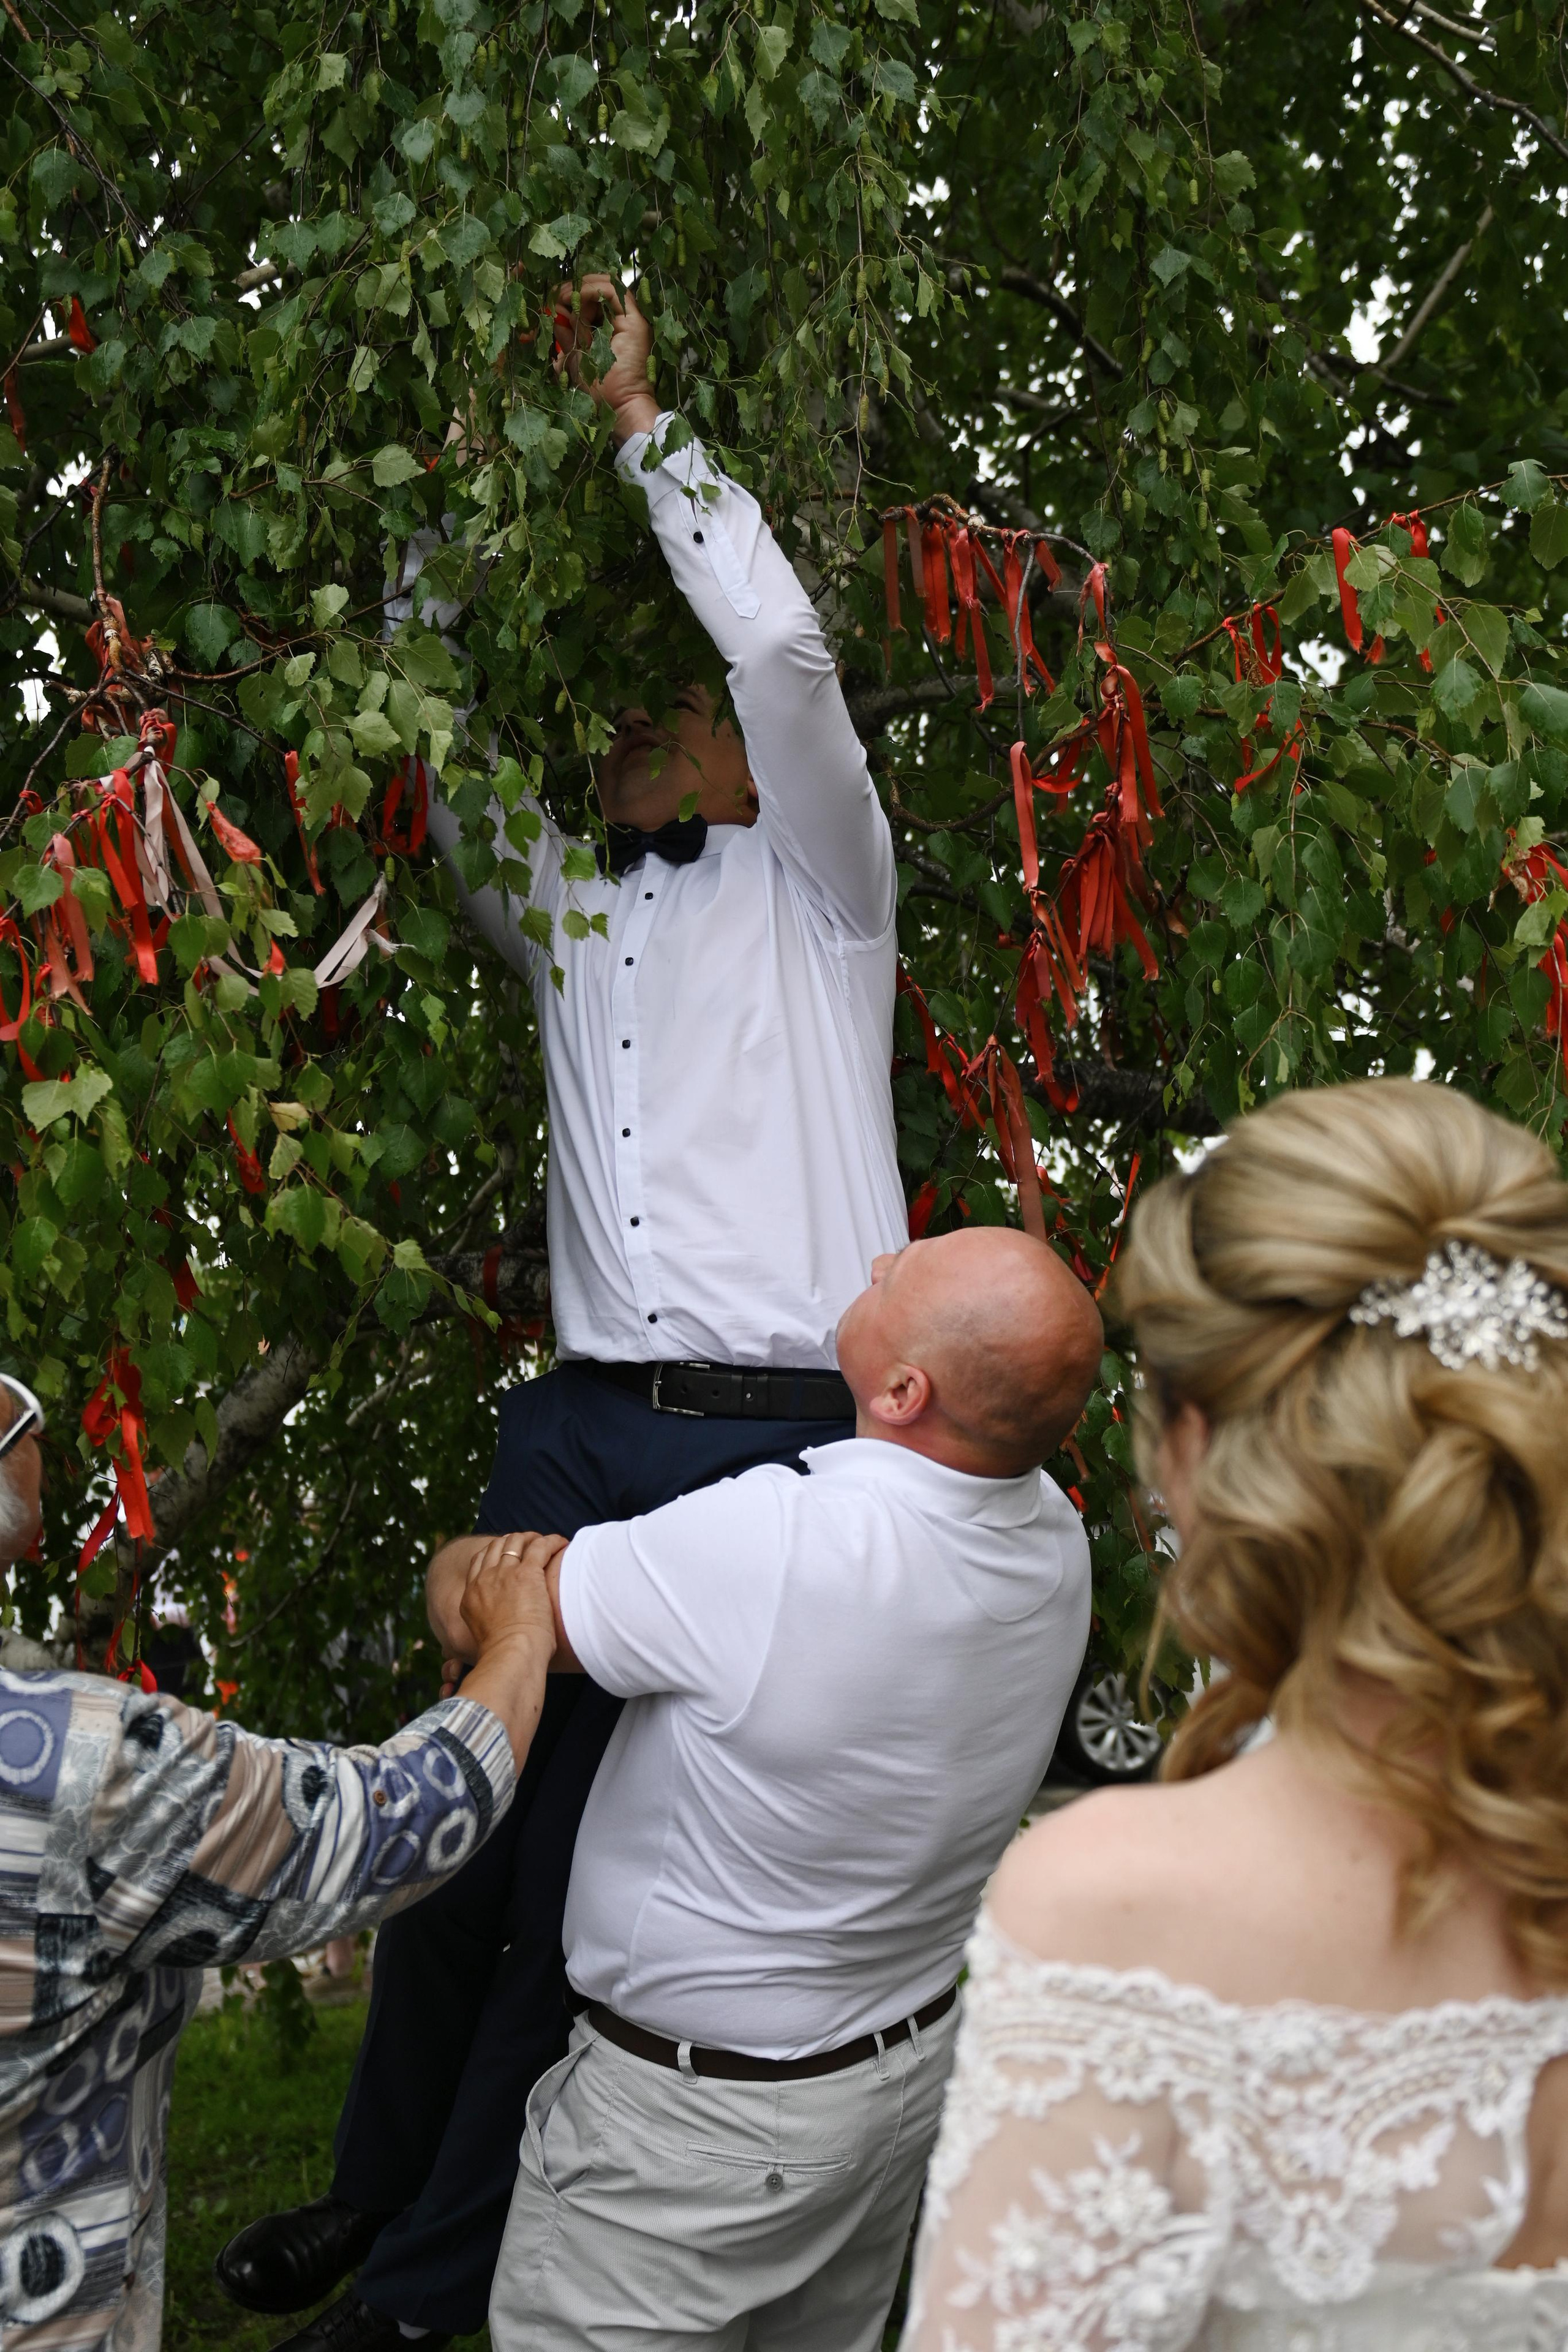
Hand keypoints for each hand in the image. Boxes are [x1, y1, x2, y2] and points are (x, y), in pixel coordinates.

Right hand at [460, 1533, 563, 1659]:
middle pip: (496, 1546)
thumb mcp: (484, 1635)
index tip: (509, 1554)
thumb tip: (500, 1625)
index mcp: (471, 1595)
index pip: (479, 1560)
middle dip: (512, 1541)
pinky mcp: (527, 1573)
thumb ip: (487, 1622)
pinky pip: (541, 1546)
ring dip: (531, 1538)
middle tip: (529, 1545)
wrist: (511, 1655)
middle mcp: (485, 1580)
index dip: (494, 1552)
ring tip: (545, 1543)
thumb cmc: (505, 1655)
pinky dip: (552, 1541)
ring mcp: (505, 1573)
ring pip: (516, 1541)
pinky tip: (562, 1543)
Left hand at [554, 274, 657, 442]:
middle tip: (553, 296)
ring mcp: (629, 319)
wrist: (619, 407)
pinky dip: (591, 289)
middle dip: (572, 287)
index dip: (569, 296)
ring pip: (605, 284)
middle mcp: (619, 321)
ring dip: (580, 286)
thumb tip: (554, 313)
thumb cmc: (599, 391)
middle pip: (596, 289)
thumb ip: (566, 336)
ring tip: (563, 296)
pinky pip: (613, 291)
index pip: (588, 301)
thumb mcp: (575, 358)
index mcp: (606, 330)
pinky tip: (576, 297)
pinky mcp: (634, 321)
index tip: (550, 303)